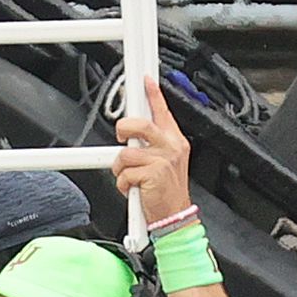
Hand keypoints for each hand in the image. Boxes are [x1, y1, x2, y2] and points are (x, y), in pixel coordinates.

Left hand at [115, 81, 193, 224]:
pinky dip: (123, 184)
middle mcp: (171, 147)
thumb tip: (131, 133)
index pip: (162, 112)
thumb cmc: (167, 191)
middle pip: (140, 124)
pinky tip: (133, 189)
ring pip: (127, 152)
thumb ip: (151, 145)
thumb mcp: (165, 162)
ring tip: (130, 177)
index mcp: (175, 141)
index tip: (145, 79)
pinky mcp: (153, 174)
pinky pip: (125, 173)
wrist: (175, 217)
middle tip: (122, 138)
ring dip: (121, 168)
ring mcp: (163, 160)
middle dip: (124, 129)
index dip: (153, 94)